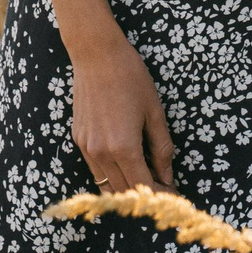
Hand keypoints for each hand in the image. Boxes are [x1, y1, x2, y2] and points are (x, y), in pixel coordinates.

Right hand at [66, 30, 175, 193]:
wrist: (97, 55)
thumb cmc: (131, 78)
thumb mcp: (154, 112)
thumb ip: (162, 147)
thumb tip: (168, 175)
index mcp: (124, 147)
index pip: (143, 186)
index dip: (160, 195)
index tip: (173, 196)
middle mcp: (101, 153)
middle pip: (123, 191)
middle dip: (143, 196)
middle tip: (162, 190)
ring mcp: (86, 148)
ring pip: (106, 184)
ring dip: (125, 188)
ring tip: (145, 179)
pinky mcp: (78, 140)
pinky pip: (95, 169)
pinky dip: (110, 175)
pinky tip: (125, 164)